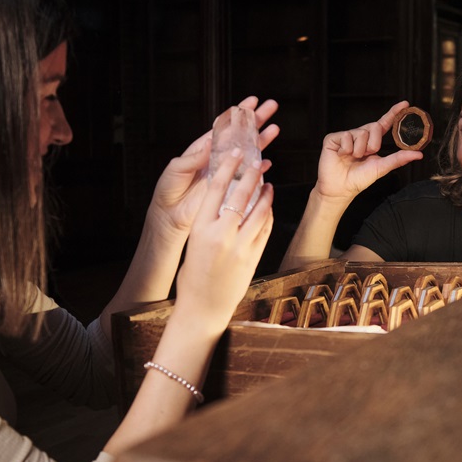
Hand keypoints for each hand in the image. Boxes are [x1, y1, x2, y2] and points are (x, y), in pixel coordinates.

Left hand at [148, 96, 279, 236]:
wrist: (171, 214)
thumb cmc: (169, 189)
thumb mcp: (177, 168)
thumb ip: (194, 156)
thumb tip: (210, 141)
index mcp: (205, 147)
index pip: (226, 126)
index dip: (239, 113)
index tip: (251, 102)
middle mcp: (219, 157)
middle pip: (242, 135)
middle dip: (257, 120)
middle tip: (271, 106)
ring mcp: (227, 172)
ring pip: (249, 152)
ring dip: (262, 140)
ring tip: (275, 129)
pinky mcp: (231, 188)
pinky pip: (249, 177)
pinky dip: (259, 170)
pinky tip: (267, 162)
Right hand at [174, 149, 273, 332]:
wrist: (203, 307)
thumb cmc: (193, 274)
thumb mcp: (194, 243)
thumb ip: (208, 222)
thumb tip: (222, 200)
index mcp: (200, 228)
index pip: (216, 189)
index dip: (227, 167)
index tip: (235, 154)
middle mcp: (220, 235)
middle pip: (240, 195)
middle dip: (250, 175)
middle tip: (256, 162)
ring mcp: (239, 247)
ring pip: (258, 211)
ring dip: (264, 194)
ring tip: (267, 183)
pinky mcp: (253, 258)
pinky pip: (264, 229)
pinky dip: (267, 214)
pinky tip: (268, 206)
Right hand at [314, 101, 423, 203]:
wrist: (340, 188)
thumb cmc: (359, 179)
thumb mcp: (382, 168)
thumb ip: (399, 159)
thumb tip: (418, 154)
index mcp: (372, 141)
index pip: (385, 123)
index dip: (394, 113)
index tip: (405, 104)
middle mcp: (360, 136)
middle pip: (374, 126)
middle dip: (373, 143)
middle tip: (366, 155)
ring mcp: (347, 136)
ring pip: (361, 133)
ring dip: (359, 150)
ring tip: (352, 158)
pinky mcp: (333, 138)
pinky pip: (346, 136)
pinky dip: (346, 149)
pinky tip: (341, 155)